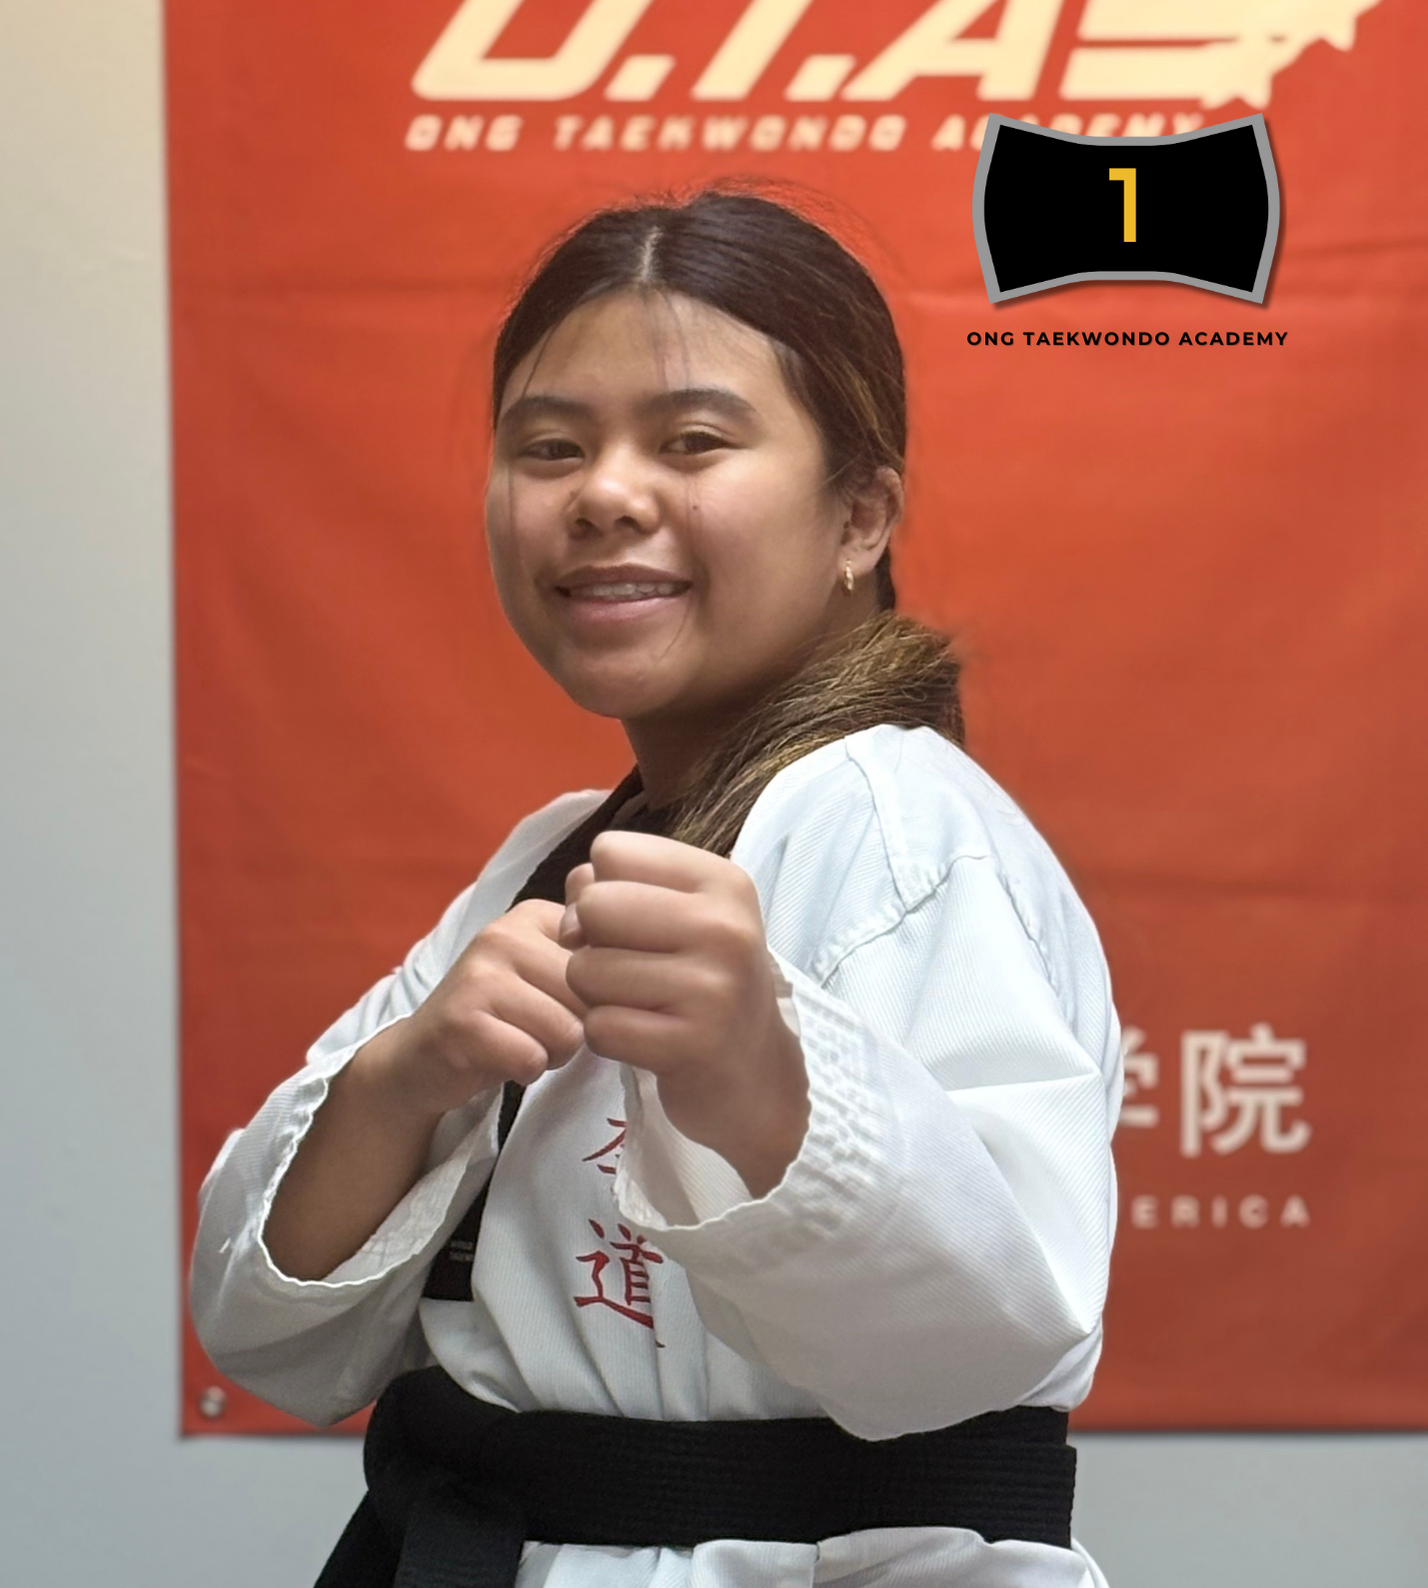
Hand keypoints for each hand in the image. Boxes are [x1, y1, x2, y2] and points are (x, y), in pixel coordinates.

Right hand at [361, 898, 588, 1123]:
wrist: (421, 1056)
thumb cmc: (501, 1018)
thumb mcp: (549, 977)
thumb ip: (592, 962)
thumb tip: (642, 971)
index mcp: (534, 915)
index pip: (608, 960)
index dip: (597, 999)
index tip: (561, 1002)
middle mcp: (503, 933)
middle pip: (590, 999)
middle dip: (576, 1029)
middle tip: (537, 1031)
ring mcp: (478, 974)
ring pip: (567, 1031)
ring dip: (552, 1053)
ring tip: (520, 1043)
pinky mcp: (461, 1020)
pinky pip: (532, 1057)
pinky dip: (526, 1070)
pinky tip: (503, 1059)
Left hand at [562, 832, 808, 1196]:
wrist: (755, 1074)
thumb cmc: (706, 984)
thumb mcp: (683, 918)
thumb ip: (618, 890)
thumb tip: (572, 909)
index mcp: (723, 882)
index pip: (611, 852)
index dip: (601, 889)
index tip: (632, 925)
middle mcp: (725, 927)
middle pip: (593, 906)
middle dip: (591, 943)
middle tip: (631, 971)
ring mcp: (712, 988)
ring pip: (586, 969)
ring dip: (596, 995)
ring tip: (640, 1005)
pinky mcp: (692, 1045)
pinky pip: (599, 1027)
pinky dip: (607, 1037)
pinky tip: (643, 1039)